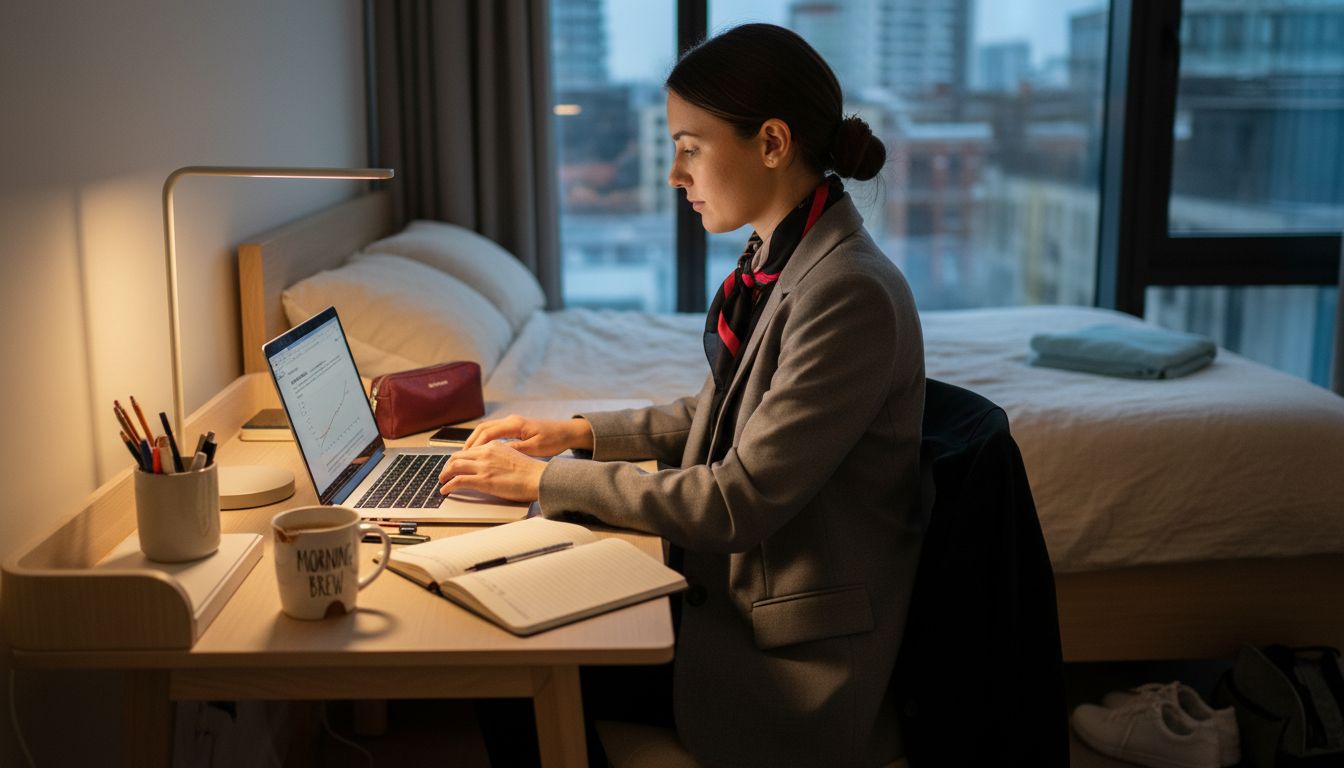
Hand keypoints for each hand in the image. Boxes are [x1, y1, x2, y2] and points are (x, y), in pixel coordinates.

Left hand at [438, 442, 546, 501]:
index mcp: (493, 445)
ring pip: (454, 466)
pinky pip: (458, 481)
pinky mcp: (482, 480)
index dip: (458, 458)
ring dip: (444, 474)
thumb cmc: (530, 471)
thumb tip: (491, 466)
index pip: (469, 450)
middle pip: (457, 456)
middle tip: (445, 473)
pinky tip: (445, 490)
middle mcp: (485, 453)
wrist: (538, 478)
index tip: (455, 465)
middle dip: (448, 465)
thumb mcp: (512, 455)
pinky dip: (448, 486)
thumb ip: (498, 457)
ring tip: (442, 481)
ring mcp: (483, 466)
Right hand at [463, 415, 592, 456]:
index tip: (466, 457)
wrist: (567, 432)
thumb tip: (497, 453)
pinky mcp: (515, 427)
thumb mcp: (535, 448)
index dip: (475, 445)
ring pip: (487, 429)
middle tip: (460, 456)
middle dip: (470, 442)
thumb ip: (516, 449)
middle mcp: (511, 420)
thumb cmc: (554, 440)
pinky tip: (481, 450)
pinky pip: (494, 431)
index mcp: (515, 424)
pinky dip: (484, 439)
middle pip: (483, 428)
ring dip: (476, 440)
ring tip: (466, 454)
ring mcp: (512, 423)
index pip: (487, 433)